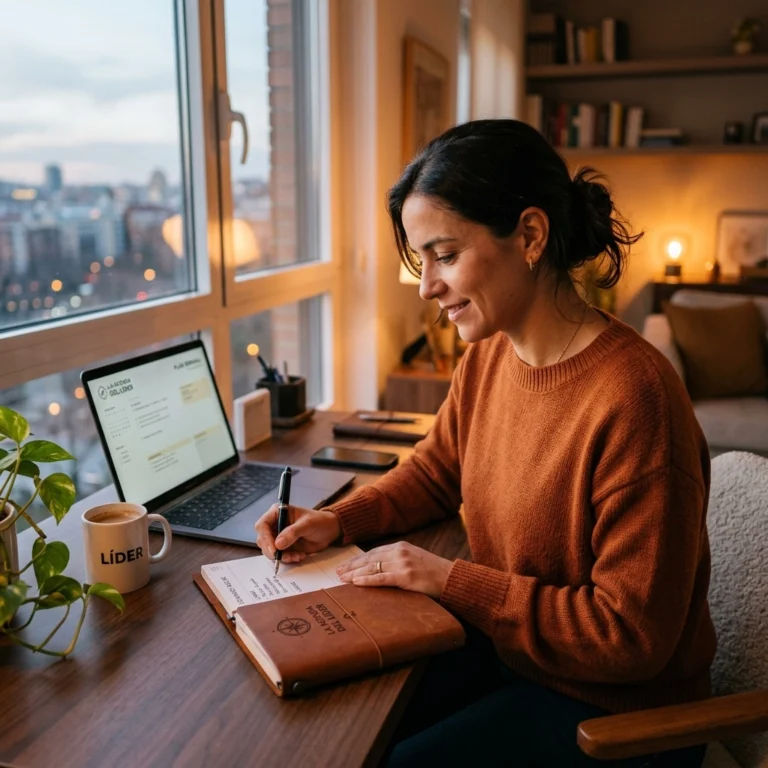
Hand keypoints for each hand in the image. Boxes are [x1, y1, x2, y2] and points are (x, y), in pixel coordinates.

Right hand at [254, 505, 341, 562]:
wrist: (329, 531)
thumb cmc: (318, 521)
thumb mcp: (307, 524)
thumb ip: (293, 532)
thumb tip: (278, 544)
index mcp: (278, 513)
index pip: (262, 525)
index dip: (265, 537)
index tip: (274, 549)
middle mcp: (275, 525)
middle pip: (263, 540)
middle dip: (272, 550)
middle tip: (283, 556)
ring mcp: (279, 537)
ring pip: (270, 550)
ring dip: (282, 556)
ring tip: (296, 556)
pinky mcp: (284, 547)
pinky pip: (280, 556)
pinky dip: (288, 559)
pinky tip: (300, 556)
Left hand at [335, 542, 452, 598]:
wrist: (451, 578)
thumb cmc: (433, 572)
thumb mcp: (414, 559)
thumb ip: (397, 561)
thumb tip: (378, 569)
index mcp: (401, 546)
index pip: (373, 552)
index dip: (357, 560)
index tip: (345, 565)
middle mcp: (400, 552)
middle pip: (369, 558)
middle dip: (352, 566)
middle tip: (337, 573)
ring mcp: (403, 563)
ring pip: (372, 568)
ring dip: (354, 574)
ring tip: (342, 579)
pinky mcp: (406, 576)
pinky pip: (382, 578)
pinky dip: (367, 580)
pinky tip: (356, 583)